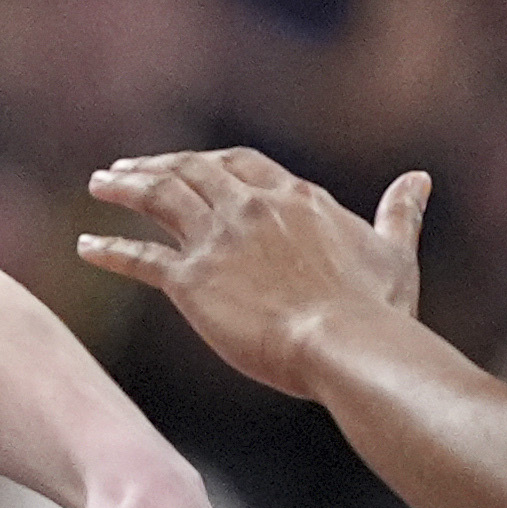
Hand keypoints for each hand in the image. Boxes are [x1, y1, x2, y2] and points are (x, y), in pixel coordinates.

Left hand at [81, 150, 428, 398]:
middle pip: (193, 171)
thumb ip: (400, 212)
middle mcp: (251, 207)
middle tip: (127, 168)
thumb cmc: (378, 310)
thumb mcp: (394, 252)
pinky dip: (110, 249)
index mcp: (296, 198)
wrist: (347, 345)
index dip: (210, 162)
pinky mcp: (192, 281)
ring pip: (161, 198)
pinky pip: (140, 258)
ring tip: (100, 184)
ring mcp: (219, 240)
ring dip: (126, 188)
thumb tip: (420, 178)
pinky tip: (86, 248)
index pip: (242, 164)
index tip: (190, 163)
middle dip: (158, 165)